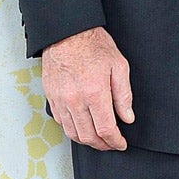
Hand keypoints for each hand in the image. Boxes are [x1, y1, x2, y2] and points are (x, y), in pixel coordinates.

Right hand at [42, 26, 133, 150]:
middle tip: (111, 144)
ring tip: (98, 139)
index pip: (106, 129)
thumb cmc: (93, 45)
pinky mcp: (51, 97)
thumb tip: (127, 117)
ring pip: (73, 133)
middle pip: (88, 136)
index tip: (121, 143)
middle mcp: (75, 100)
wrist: (66, 33)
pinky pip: (61, 122)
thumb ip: (124, 95)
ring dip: (87, 141)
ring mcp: (61, 100)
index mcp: (95, 93)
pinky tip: (82, 126)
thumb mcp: (118, 66)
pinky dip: (73, 129)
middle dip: (102, 145)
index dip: (115, 141)